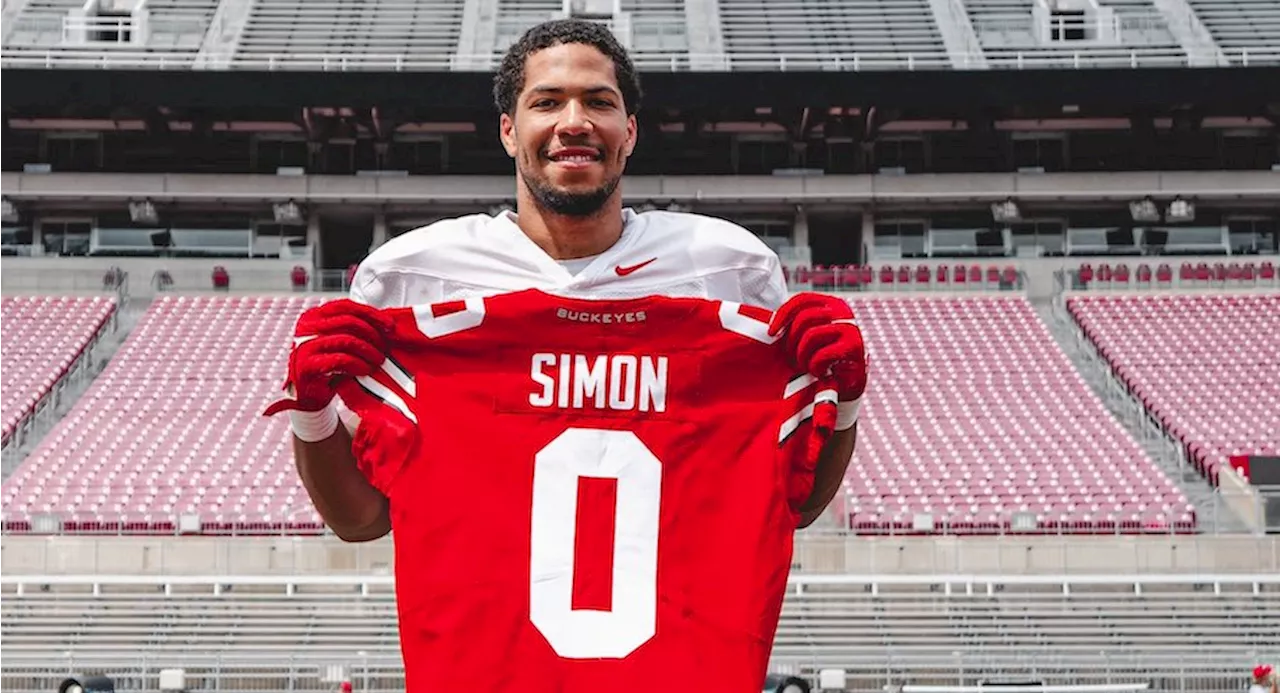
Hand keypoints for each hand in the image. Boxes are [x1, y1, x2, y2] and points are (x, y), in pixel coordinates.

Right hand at [263, 299, 392, 416]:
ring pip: (346, 339)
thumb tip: (384, 324)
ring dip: (368, 350)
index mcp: (313, 317)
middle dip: (372, 333)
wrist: (305, 394)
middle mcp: (306, 328)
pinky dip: (358, 364)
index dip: (370, 313)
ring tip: (378, 360)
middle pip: (348, 320)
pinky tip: (365, 370)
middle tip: (384, 347)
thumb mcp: (338, 342)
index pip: (345, 306)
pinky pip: (340, 360)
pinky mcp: (307, 365)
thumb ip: (352, 330)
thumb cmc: (325, 366)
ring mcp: (305, 346)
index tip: (389, 325)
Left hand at [768, 293, 867, 418]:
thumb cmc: (822, 358)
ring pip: (811, 336)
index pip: (802, 300)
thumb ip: (796, 326)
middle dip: (792, 341)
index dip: (783, 314)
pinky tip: (820, 373)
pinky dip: (815, 367)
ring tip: (806, 366)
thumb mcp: (808, 337)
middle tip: (792, 358)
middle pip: (804, 318)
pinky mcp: (854, 347)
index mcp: (831, 304)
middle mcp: (843, 312)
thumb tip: (769, 325)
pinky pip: (821, 354)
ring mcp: (851, 328)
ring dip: (803, 356)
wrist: (848, 385)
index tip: (771, 333)